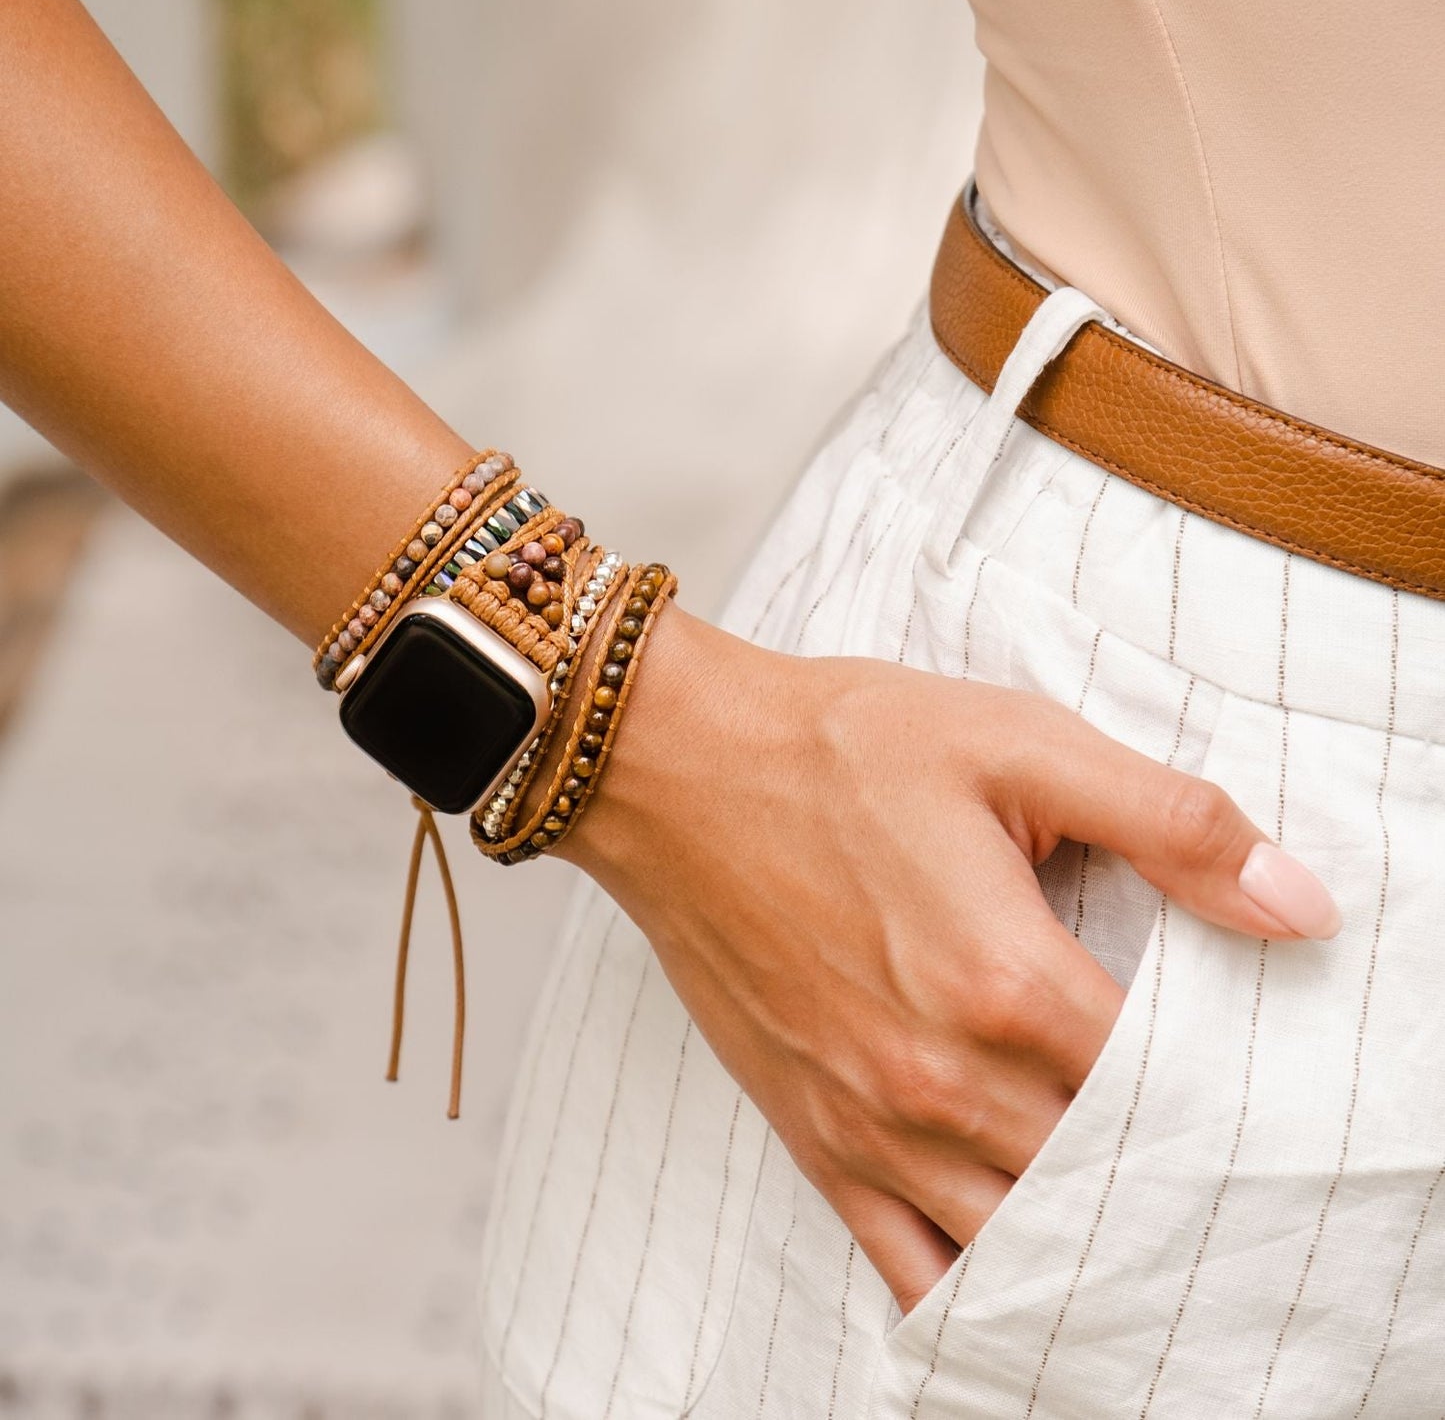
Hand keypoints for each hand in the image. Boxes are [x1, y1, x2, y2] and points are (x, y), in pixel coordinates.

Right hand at [565, 605, 1340, 1313]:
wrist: (677, 771)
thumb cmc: (836, 748)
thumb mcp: (1014, 743)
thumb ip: (1168, 824)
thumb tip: (1298, 905)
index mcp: (1003, 977)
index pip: (1167, 1087)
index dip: (1222, 1080)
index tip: (1236, 1055)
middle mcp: (938, 1076)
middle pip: (1103, 1173)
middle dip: (1163, 1157)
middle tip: (1190, 1125)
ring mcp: (870, 1121)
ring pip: (1021, 1237)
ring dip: (1085, 1228)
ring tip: (1123, 1198)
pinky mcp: (812, 1134)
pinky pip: (912, 1265)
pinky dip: (980, 1285)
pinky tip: (1018, 1267)